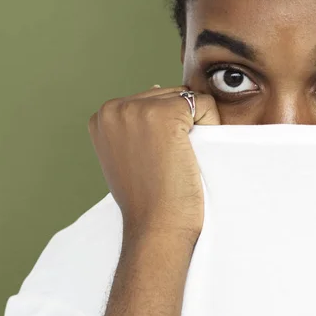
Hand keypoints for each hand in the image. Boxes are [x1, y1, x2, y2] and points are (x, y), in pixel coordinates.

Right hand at [88, 85, 220, 238]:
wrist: (156, 227)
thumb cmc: (148, 197)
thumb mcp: (128, 153)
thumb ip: (135, 123)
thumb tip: (155, 88)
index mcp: (103, 115)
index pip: (155, 99)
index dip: (167, 129)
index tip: (155, 159)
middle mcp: (114, 106)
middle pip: (172, 95)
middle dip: (182, 123)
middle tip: (168, 161)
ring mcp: (138, 108)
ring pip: (189, 98)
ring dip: (195, 125)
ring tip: (177, 158)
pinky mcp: (166, 113)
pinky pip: (205, 103)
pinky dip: (212, 126)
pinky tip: (191, 155)